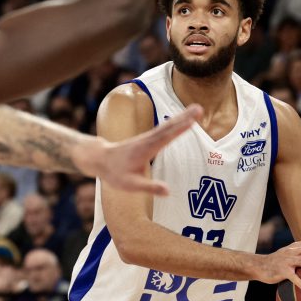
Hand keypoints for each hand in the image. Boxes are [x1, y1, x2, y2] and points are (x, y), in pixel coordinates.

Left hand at [77, 104, 202, 194]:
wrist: (100, 159)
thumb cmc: (115, 173)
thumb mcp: (131, 185)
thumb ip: (150, 187)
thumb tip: (168, 191)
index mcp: (145, 149)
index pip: (165, 138)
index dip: (179, 129)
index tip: (192, 121)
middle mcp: (148, 139)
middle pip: (169, 127)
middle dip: (185, 117)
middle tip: (200, 108)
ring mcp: (148, 137)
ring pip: (168, 125)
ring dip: (183, 116)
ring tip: (197, 109)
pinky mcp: (148, 138)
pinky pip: (165, 128)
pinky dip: (176, 122)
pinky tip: (184, 119)